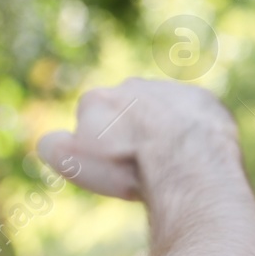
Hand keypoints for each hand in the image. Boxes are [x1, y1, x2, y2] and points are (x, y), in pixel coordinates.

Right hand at [36, 78, 239, 204]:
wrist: (184, 156)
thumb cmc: (126, 162)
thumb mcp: (72, 161)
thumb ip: (53, 147)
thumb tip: (50, 141)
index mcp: (97, 99)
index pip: (90, 121)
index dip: (99, 149)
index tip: (113, 169)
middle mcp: (132, 86)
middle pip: (127, 114)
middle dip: (132, 135)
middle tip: (141, 166)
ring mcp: (170, 90)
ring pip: (162, 112)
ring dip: (165, 132)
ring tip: (171, 164)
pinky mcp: (204, 101)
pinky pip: (197, 116)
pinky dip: (196, 133)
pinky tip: (197, 156)